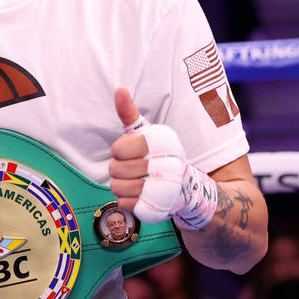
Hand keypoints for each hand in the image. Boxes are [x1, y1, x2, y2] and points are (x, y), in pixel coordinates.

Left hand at [109, 88, 217, 228]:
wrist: (182, 187)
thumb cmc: (157, 155)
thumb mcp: (145, 132)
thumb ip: (130, 112)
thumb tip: (119, 89)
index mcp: (163, 143)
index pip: (119, 148)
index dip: (119, 150)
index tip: (129, 151)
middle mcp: (168, 166)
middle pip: (115, 169)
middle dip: (118, 169)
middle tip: (133, 168)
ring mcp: (164, 189)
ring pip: (117, 187)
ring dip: (121, 185)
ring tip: (135, 180)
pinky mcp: (157, 208)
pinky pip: (124, 204)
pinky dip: (126, 200)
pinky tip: (139, 194)